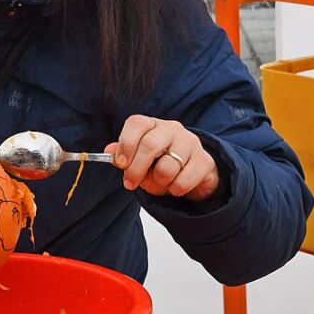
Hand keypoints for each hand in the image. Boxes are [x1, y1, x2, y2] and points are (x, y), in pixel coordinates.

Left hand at [105, 115, 219, 200]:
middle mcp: (171, 128)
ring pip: (167, 167)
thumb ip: (122, 156)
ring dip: (158, 182)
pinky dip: (175, 189)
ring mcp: (190, 142)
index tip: (121, 164)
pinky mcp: (205, 160)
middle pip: (150, 145)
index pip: (136, 124)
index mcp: (151, 124)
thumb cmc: (159, 164)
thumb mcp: (137, 160)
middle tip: (130, 183)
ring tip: (159, 183)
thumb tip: (108, 152)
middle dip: (136, 169)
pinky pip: (183, 180)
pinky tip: (175, 186)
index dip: (125, 144)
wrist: (192, 174)